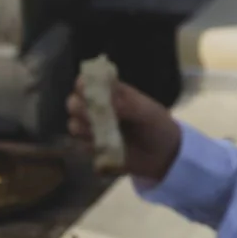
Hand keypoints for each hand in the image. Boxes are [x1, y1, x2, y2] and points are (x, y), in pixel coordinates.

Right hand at [67, 78, 181, 180]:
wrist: (162, 155)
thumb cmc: (156, 125)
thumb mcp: (147, 112)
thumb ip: (129, 104)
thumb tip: (105, 101)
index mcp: (111, 93)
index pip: (87, 82)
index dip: (83, 84)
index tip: (86, 90)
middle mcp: (97, 108)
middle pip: (73, 102)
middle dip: (79, 107)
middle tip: (93, 114)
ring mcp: (93, 128)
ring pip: (74, 125)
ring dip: (84, 128)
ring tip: (103, 132)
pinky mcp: (93, 148)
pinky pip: (81, 146)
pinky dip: (90, 146)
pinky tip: (106, 147)